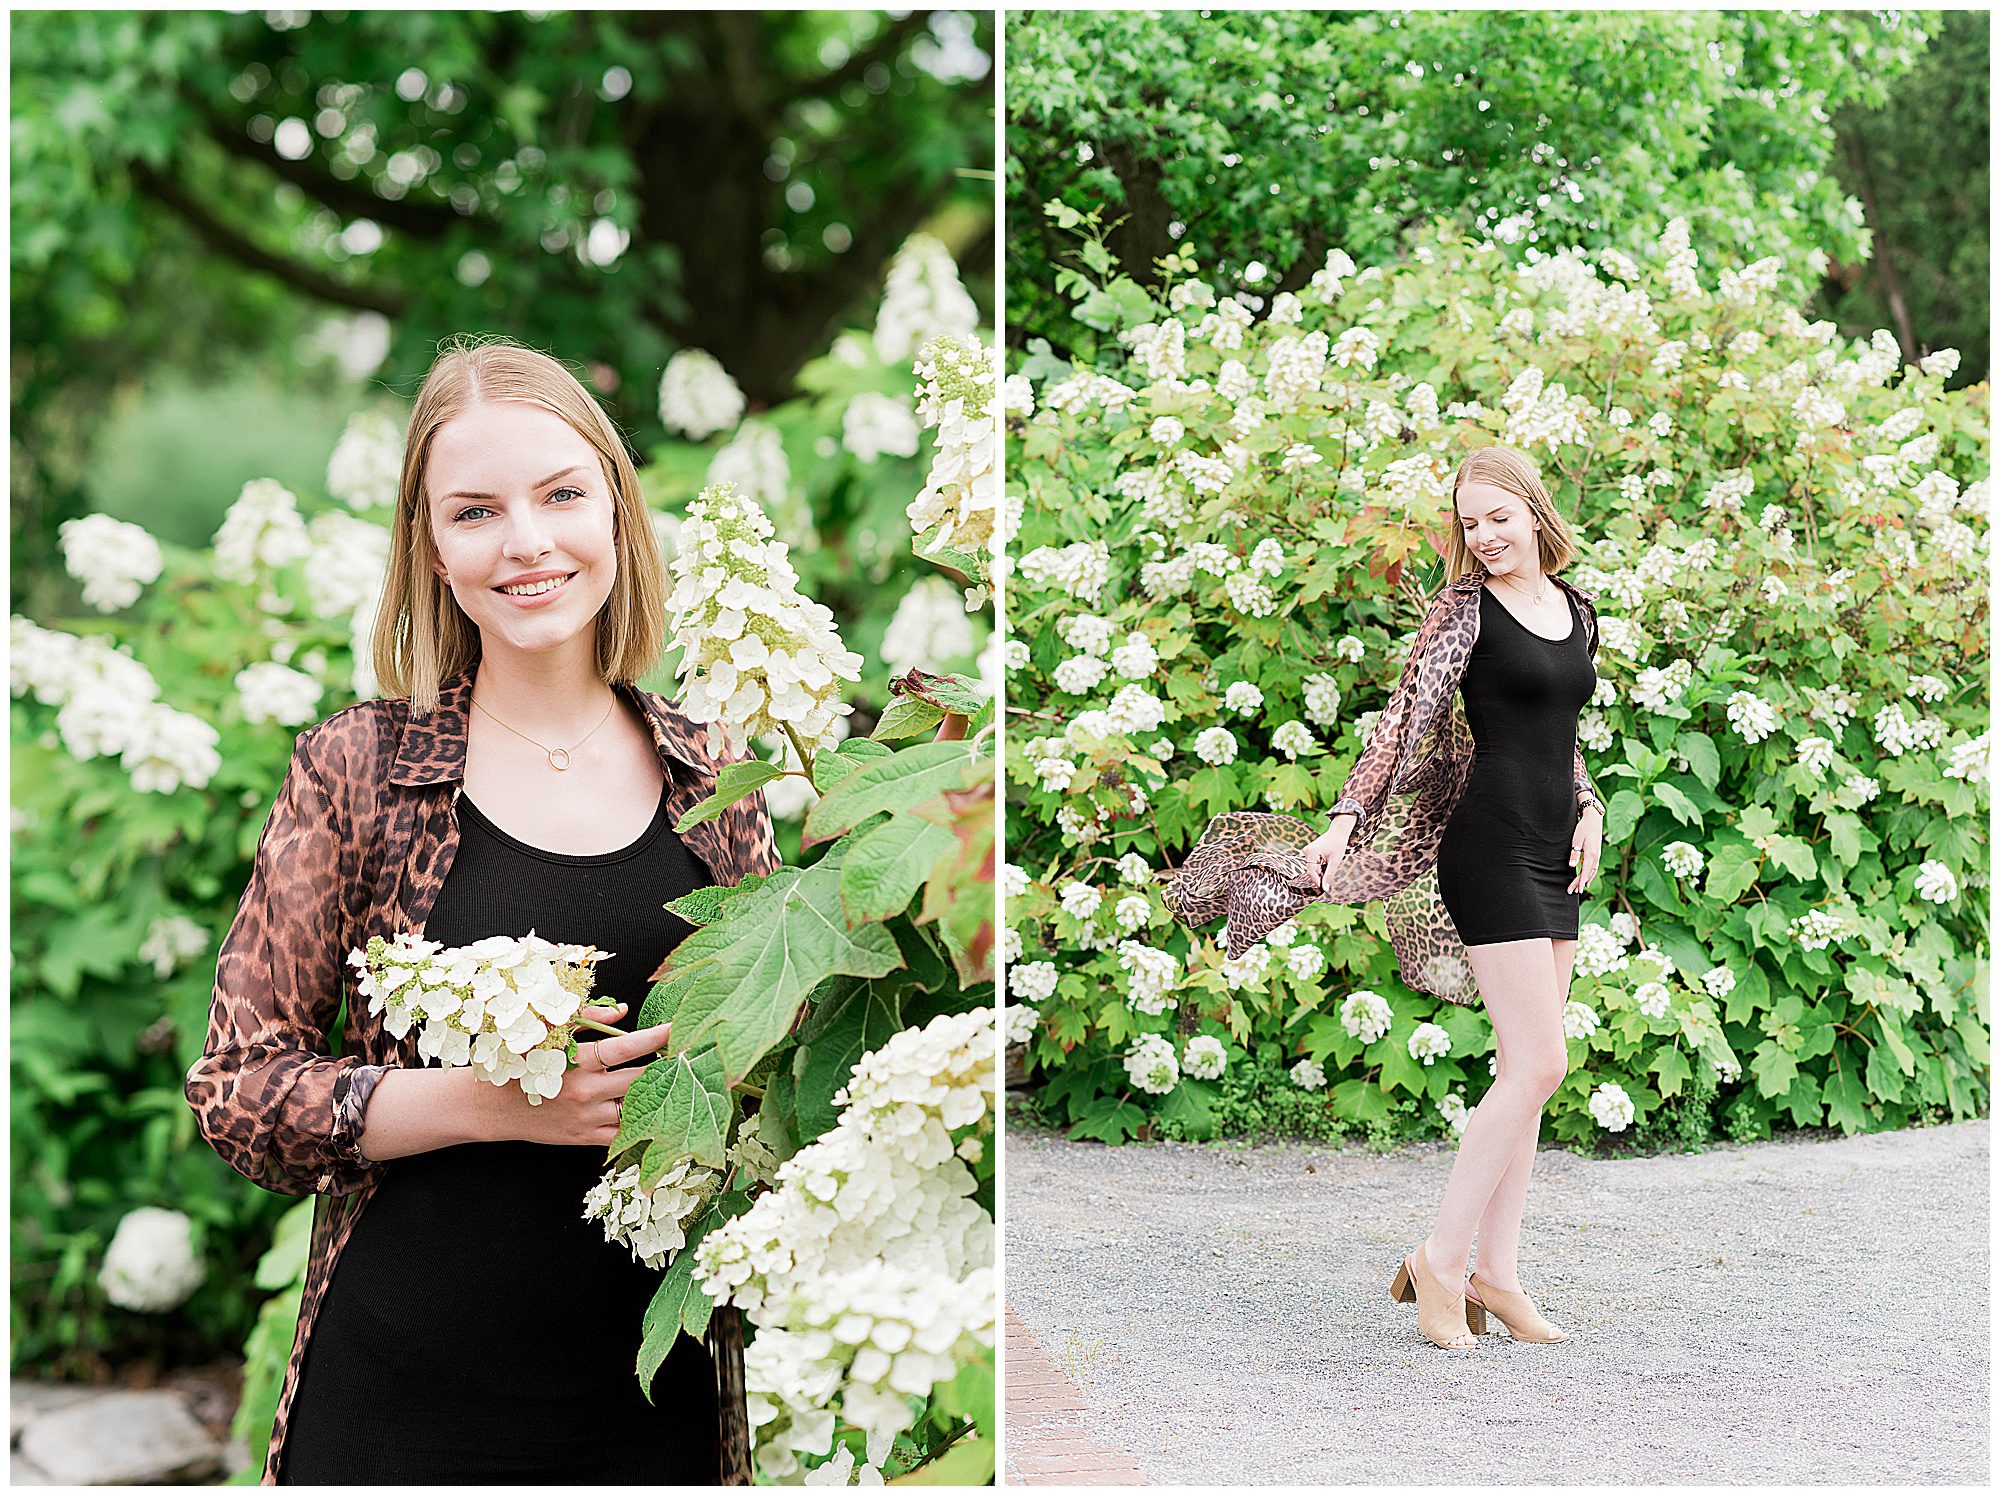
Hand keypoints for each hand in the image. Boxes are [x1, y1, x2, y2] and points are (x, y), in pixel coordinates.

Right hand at [490, 1002, 674, 1147]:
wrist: (492, 1107)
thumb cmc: (521, 1064)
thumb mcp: (547, 1033)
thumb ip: (588, 1019)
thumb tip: (623, 1012)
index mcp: (578, 1062)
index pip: (627, 1048)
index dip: (656, 1037)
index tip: (677, 1028)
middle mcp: (586, 1091)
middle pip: (640, 1078)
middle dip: (665, 1066)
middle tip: (684, 1054)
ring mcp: (587, 1117)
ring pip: (636, 1106)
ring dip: (655, 1093)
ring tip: (671, 1080)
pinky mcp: (585, 1138)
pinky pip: (623, 1134)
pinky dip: (640, 1122)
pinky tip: (653, 1109)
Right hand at [1302, 819, 1353, 897]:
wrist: (1338, 832)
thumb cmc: (1338, 844)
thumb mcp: (1335, 862)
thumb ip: (1329, 875)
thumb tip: (1325, 889)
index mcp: (1311, 852)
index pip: (1311, 872)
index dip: (1317, 881)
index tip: (1324, 888)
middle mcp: (1306, 851)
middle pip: (1311, 870)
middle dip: (1320, 876)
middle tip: (1329, 881)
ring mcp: (1307, 851)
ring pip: (1313, 868)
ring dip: (1320, 871)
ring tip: (1330, 868)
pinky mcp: (1310, 852)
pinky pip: (1313, 863)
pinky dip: (1320, 867)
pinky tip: (1327, 864)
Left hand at [1568, 805, 1603, 893]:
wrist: (1594, 820)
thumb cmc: (1583, 828)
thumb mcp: (1577, 840)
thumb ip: (1575, 853)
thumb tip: (1572, 866)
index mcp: (1591, 854)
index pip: (1585, 871)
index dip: (1580, 882)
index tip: (1576, 890)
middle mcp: (1596, 856)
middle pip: (1588, 873)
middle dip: (1579, 883)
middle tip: (1571, 891)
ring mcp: (1597, 855)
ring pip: (1591, 871)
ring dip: (1584, 880)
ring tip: (1578, 889)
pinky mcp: (1596, 853)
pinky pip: (1594, 867)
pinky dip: (1590, 874)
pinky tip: (1587, 879)